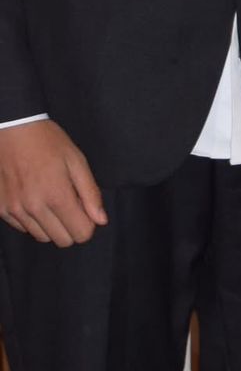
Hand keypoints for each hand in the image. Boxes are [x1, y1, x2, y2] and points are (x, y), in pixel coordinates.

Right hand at [0, 119, 107, 245]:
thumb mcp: (77, 161)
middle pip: (62, 240)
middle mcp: (34, 208)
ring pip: (42, 237)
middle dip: (72, 227)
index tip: (86, 210)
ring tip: (51, 200)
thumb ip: (90, 193)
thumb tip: (101, 220)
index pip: (80, 234)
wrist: (13, 129)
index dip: (88, 224)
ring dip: (52, 225)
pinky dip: (34, 221)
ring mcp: (15, 210)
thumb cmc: (48, 142)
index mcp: (57, 195)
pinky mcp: (2, 210)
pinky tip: (35, 199)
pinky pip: (24, 229)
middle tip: (70, 204)